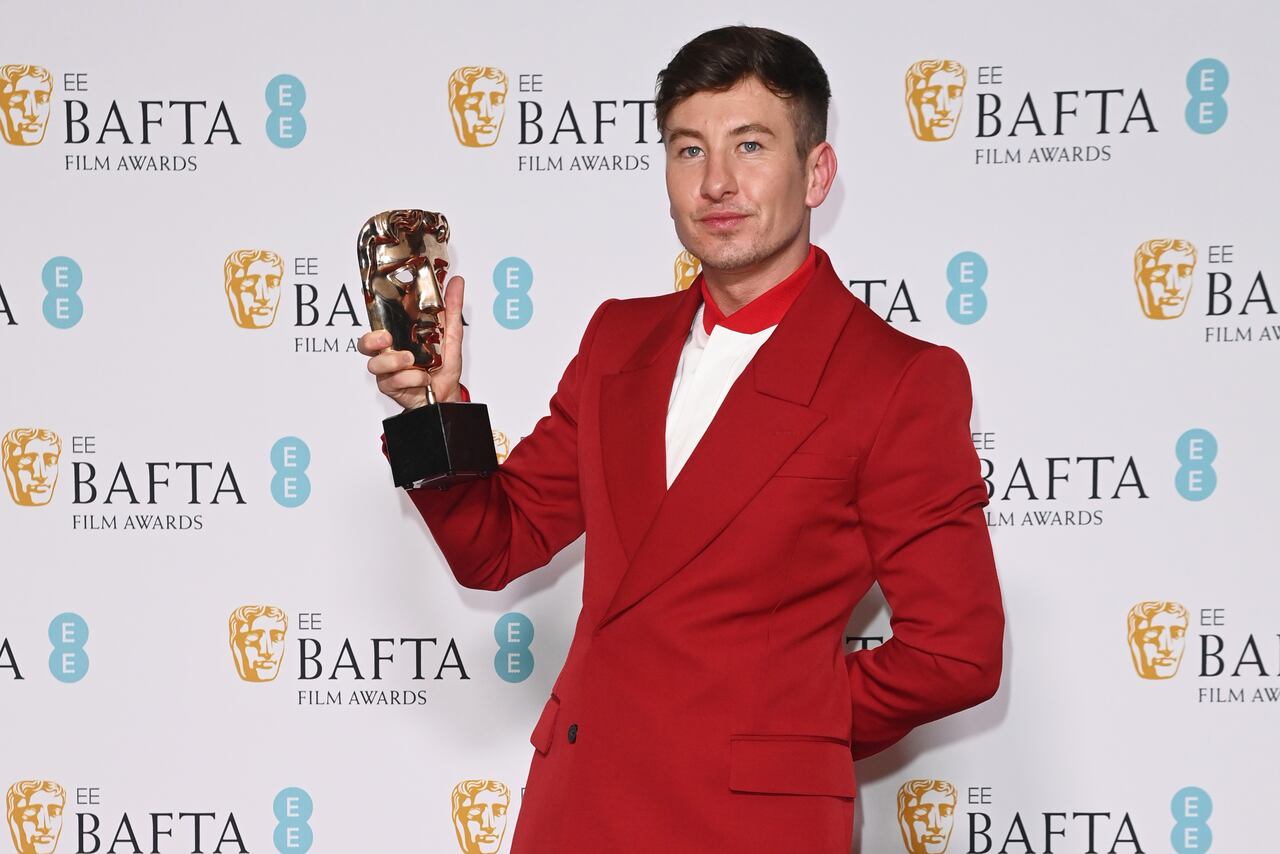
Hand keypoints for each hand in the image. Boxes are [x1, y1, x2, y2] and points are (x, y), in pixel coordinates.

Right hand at [357, 275, 465, 409]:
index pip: (378, 321)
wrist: (448, 395)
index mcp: (399, 335)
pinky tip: (424, 378)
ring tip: (412, 360)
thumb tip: (457, 281)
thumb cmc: (444, 367)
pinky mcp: (390, 387)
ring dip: (394, 361)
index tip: (378, 302)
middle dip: (371, 340)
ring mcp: (388, 370)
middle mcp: (390, 352)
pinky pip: (392, 381)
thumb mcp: (451, 334)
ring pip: (375, 364)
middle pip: (365, 344)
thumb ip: (451, 308)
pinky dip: (412, 378)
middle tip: (386, 338)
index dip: (373, 312)